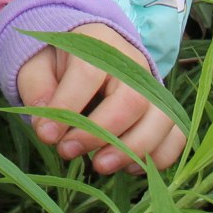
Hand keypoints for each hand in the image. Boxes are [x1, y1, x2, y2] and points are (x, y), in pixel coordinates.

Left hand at [12, 22, 186, 173]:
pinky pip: (176, 135)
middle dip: (100, 134)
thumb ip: (37, 90)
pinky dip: (160, 156)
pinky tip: (129, 168)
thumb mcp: (36, 65)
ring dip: (132, 150)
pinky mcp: (163, 110)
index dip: (67, 107)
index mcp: (99, 44)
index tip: (47, 134)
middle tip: (67, 151)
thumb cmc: (58, 62)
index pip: (89, 74)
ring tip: (100, 165)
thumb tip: (46, 130)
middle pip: (132, 100)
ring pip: (161, 120)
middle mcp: (134, 64)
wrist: (85, 54)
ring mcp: (153, 87)